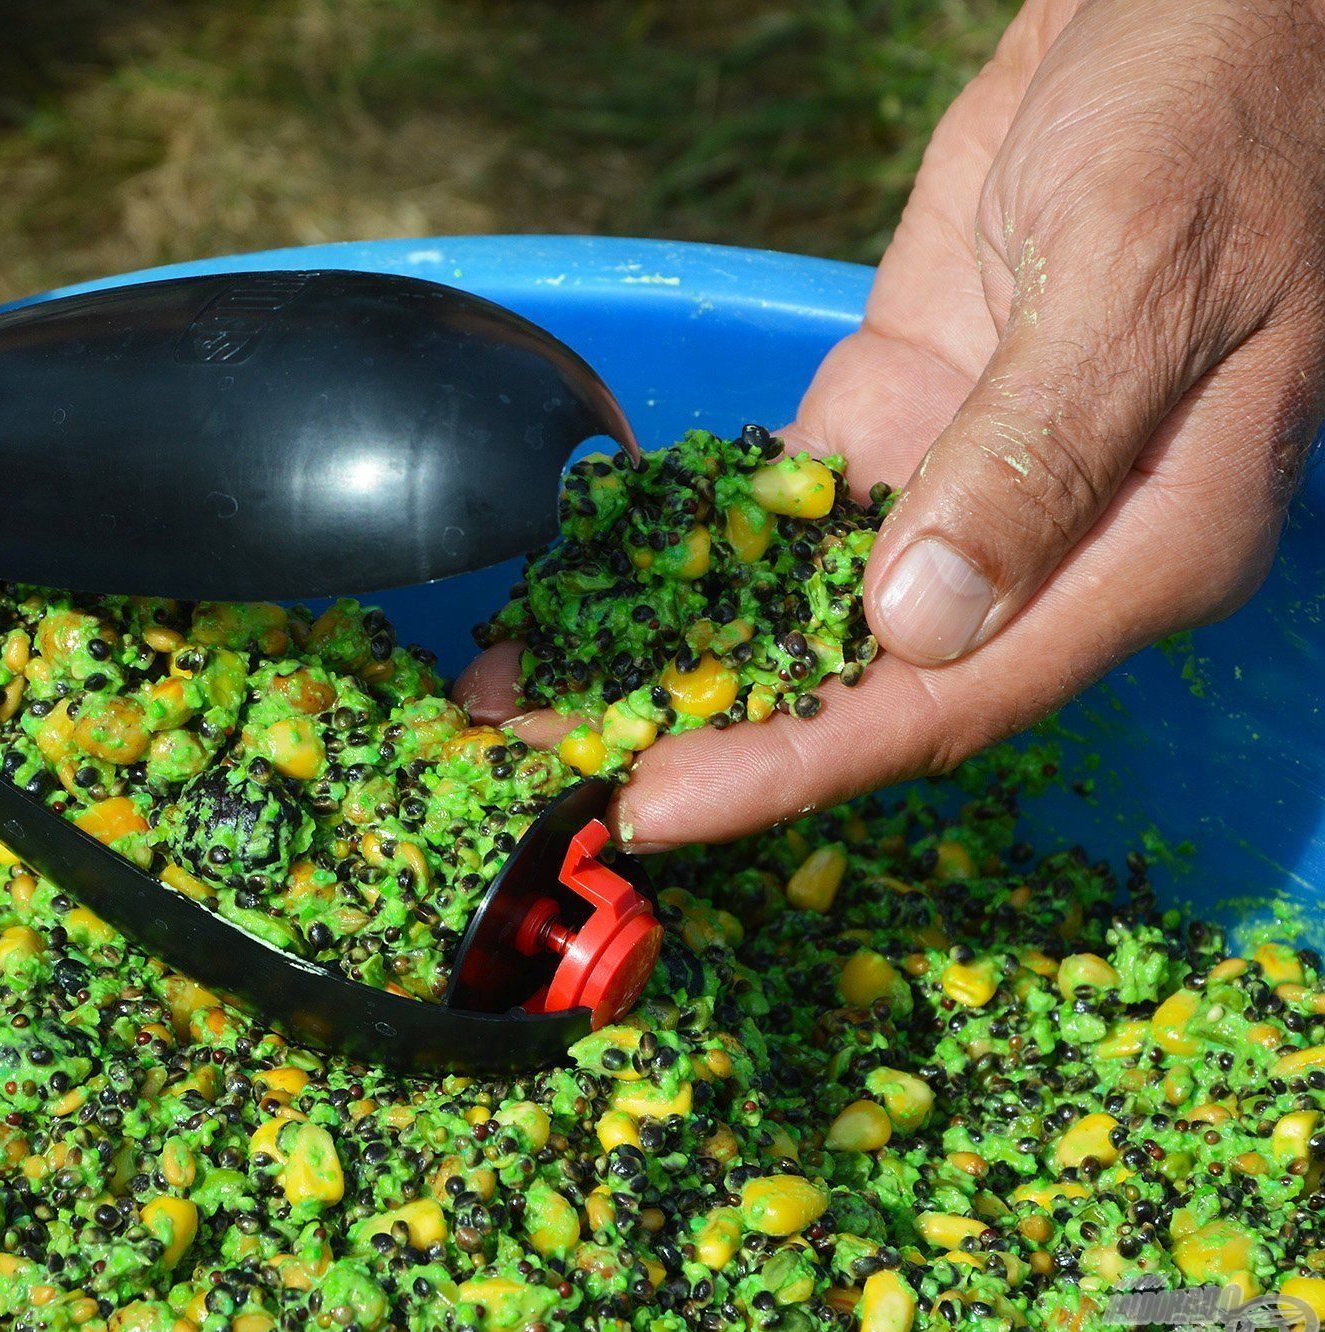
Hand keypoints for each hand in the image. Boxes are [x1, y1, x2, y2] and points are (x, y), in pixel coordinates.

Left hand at [460, 0, 1324, 847]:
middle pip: (858, 680)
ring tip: (532, 697)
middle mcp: (1045, 546)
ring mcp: (961, 480)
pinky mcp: (898, 411)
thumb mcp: (1137, 273)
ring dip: (672, 650)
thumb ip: (1036, 452)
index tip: (656, 805)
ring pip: (801, 604)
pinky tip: (589, 581)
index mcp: (1137, 548)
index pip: (946, 701)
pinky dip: (683, 544)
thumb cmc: (1215, 111)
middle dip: (702, 731)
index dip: (793, 765)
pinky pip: (779, 505)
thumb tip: (919, 620)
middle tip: (550, 776)